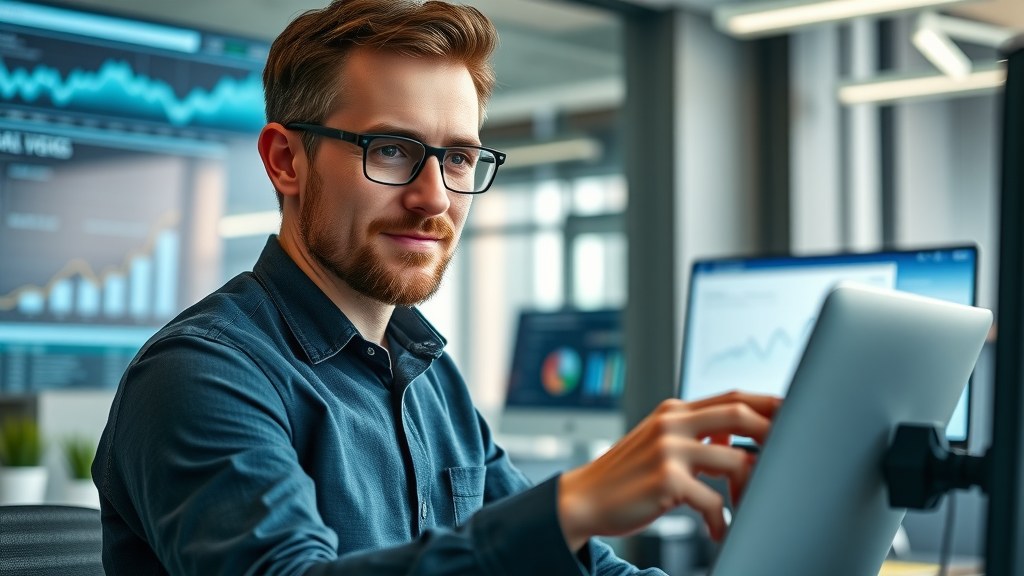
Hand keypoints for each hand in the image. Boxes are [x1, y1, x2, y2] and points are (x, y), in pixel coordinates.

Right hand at [556, 391, 781, 550]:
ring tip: (742, 506)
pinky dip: (721, 518)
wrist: (583, 499)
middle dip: (772, 433)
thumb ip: (693, 435)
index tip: (793, 413)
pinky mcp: (666, 480)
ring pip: (734, 460)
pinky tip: (717, 528)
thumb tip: (732, 438)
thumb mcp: (658, 444)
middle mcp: (671, 423)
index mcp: (673, 411)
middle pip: (738, 414)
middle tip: (788, 456)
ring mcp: (668, 450)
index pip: (731, 397)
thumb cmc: (625, 477)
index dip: (766, 402)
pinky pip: (712, 499)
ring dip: (748, 488)